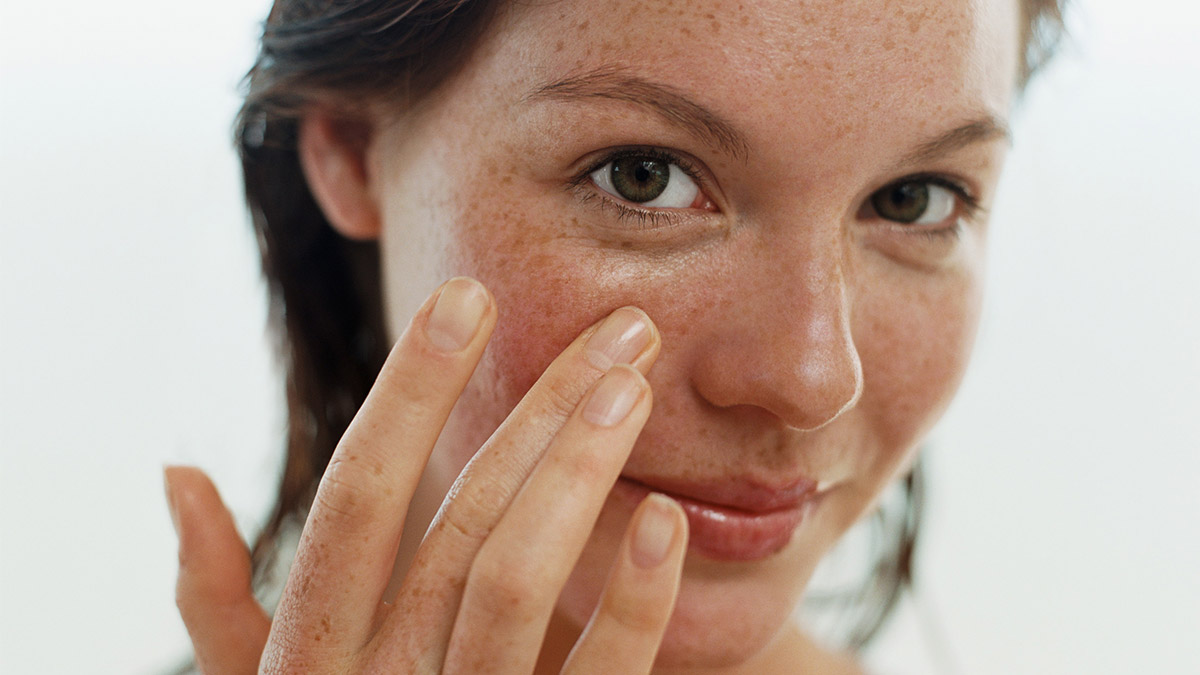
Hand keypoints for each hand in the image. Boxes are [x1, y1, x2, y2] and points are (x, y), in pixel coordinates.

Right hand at [165, 277, 688, 673]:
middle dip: (537, 411)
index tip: (469, 297)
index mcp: (312, 657)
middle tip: (620, 325)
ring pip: (511, 586)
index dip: (410, 395)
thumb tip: (175, 472)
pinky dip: (629, 607)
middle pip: (455, 524)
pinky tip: (668, 523)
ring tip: (636, 387)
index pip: (357, 503)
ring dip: (577, 475)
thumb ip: (218, 603)